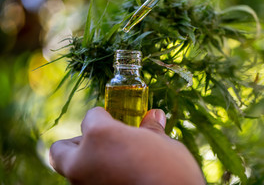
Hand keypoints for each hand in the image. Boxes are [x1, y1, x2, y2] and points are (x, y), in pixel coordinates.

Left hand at [49, 107, 204, 184]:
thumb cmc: (171, 171)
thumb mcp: (163, 144)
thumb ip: (150, 130)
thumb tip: (154, 116)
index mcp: (99, 135)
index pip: (91, 116)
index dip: (105, 116)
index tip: (116, 120)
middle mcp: (82, 161)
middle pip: (61, 149)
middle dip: (77, 143)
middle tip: (100, 143)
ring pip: (73, 170)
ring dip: (88, 162)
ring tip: (115, 161)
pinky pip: (87, 184)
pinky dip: (98, 178)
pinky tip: (120, 176)